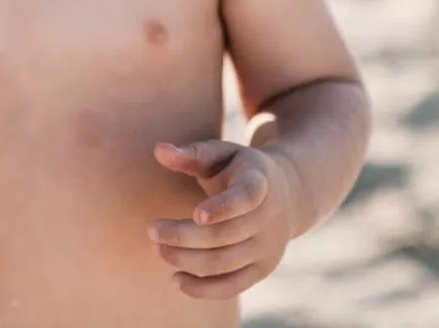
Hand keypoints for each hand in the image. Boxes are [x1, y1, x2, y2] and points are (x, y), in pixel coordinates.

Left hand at [150, 140, 297, 299]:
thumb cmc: (240, 170)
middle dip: (183, 236)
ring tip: (158, 248)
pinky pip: (233, 286)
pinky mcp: (262, 269)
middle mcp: (268, 219)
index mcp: (259, 183)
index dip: (223, 208)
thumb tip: (159, 150)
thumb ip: (192, 153)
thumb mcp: (222, 153)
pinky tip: (176, 280)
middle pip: (224, 235)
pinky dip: (204, 289)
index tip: (196, 214)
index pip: (246, 198)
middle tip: (152, 230)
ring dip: (186, 260)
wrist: (287, 195)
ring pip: (224, 262)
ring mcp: (267, 248)